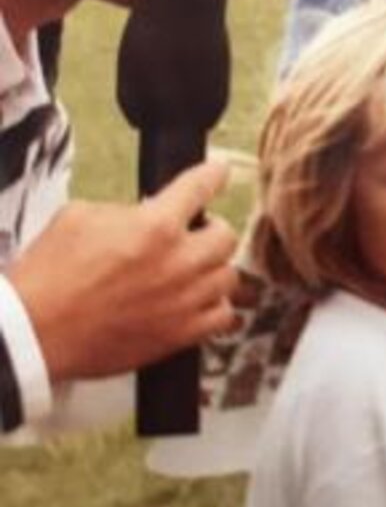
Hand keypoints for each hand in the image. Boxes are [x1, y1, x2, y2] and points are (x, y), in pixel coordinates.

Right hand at [8, 160, 238, 382]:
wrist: (35, 331)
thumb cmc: (49, 276)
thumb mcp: (80, 217)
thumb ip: (125, 210)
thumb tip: (146, 211)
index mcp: (155, 225)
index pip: (201, 187)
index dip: (214, 175)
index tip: (219, 173)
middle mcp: (179, 261)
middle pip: (226, 235)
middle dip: (210, 230)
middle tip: (193, 233)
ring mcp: (185, 299)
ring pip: (229, 275)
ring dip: (212, 269)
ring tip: (192, 270)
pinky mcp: (182, 333)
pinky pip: (223, 316)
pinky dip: (216, 307)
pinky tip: (202, 303)